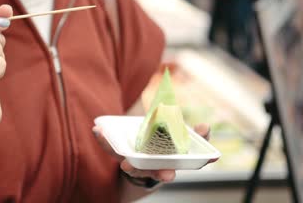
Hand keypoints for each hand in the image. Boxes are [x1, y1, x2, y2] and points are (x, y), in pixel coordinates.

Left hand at [92, 123, 211, 184]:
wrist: (146, 154)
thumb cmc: (168, 149)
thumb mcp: (186, 142)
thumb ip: (198, 136)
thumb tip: (206, 127)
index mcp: (164, 167)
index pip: (165, 172)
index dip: (166, 173)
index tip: (169, 175)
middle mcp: (147, 168)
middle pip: (145, 172)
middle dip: (143, 171)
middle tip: (140, 168)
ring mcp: (133, 161)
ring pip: (126, 162)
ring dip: (122, 157)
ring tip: (120, 157)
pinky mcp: (120, 152)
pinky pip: (111, 147)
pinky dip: (104, 139)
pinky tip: (97, 130)